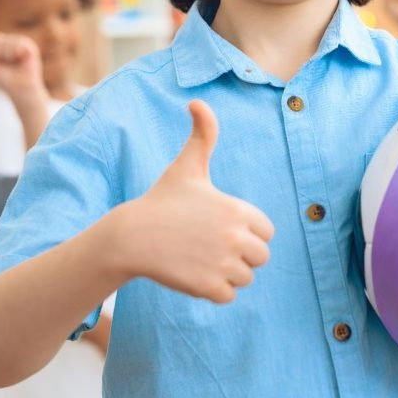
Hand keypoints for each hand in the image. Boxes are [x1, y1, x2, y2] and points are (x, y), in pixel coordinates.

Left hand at [0, 33, 47, 106]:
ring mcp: (21, 43)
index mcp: (1, 45)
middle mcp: (11, 42)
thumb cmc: (5, 79)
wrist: (20, 89)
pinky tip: (21, 59)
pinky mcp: (30, 47)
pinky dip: (16, 53)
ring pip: (7, 41)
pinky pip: (18, 44)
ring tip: (14, 63)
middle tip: (6, 64)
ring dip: (7, 55)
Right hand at [110, 101, 273, 302]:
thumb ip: (202, 134)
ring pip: (245, 278)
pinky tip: (193, 273)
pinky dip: (214, 291)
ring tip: (199, 258)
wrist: (131, 236)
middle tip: (209, 245)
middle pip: (260, 257)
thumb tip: (197, 101)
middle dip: (240, 255)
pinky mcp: (209, 287)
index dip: (246, 230)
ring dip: (227, 274)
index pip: (266, 231)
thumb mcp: (187, 166)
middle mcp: (236, 237)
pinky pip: (228, 296)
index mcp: (238, 210)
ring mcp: (223, 264)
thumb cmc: (161, 200)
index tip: (219, 225)